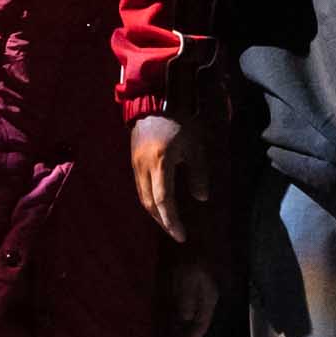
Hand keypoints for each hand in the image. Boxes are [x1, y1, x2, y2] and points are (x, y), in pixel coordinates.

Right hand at [130, 114, 208, 244]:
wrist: (153, 100)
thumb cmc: (179, 120)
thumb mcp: (195, 145)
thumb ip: (198, 172)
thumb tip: (201, 198)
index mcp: (160, 163)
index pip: (164, 201)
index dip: (172, 221)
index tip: (182, 236)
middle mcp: (144, 167)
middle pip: (150, 204)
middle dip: (163, 222)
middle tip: (177, 234)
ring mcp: (136, 164)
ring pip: (143, 197)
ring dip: (155, 213)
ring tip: (169, 223)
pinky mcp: (134, 161)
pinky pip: (140, 188)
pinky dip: (150, 201)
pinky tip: (160, 205)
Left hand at [155, 254, 219, 336]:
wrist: (189, 238)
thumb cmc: (189, 254)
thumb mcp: (189, 274)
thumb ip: (187, 296)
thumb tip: (185, 317)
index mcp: (207, 299)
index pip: (198, 328)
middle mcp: (202, 302)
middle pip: (192, 328)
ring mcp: (192, 297)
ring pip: (185, 323)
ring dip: (174, 335)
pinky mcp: (182, 293)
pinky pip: (177, 314)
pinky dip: (171, 324)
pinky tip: (162, 331)